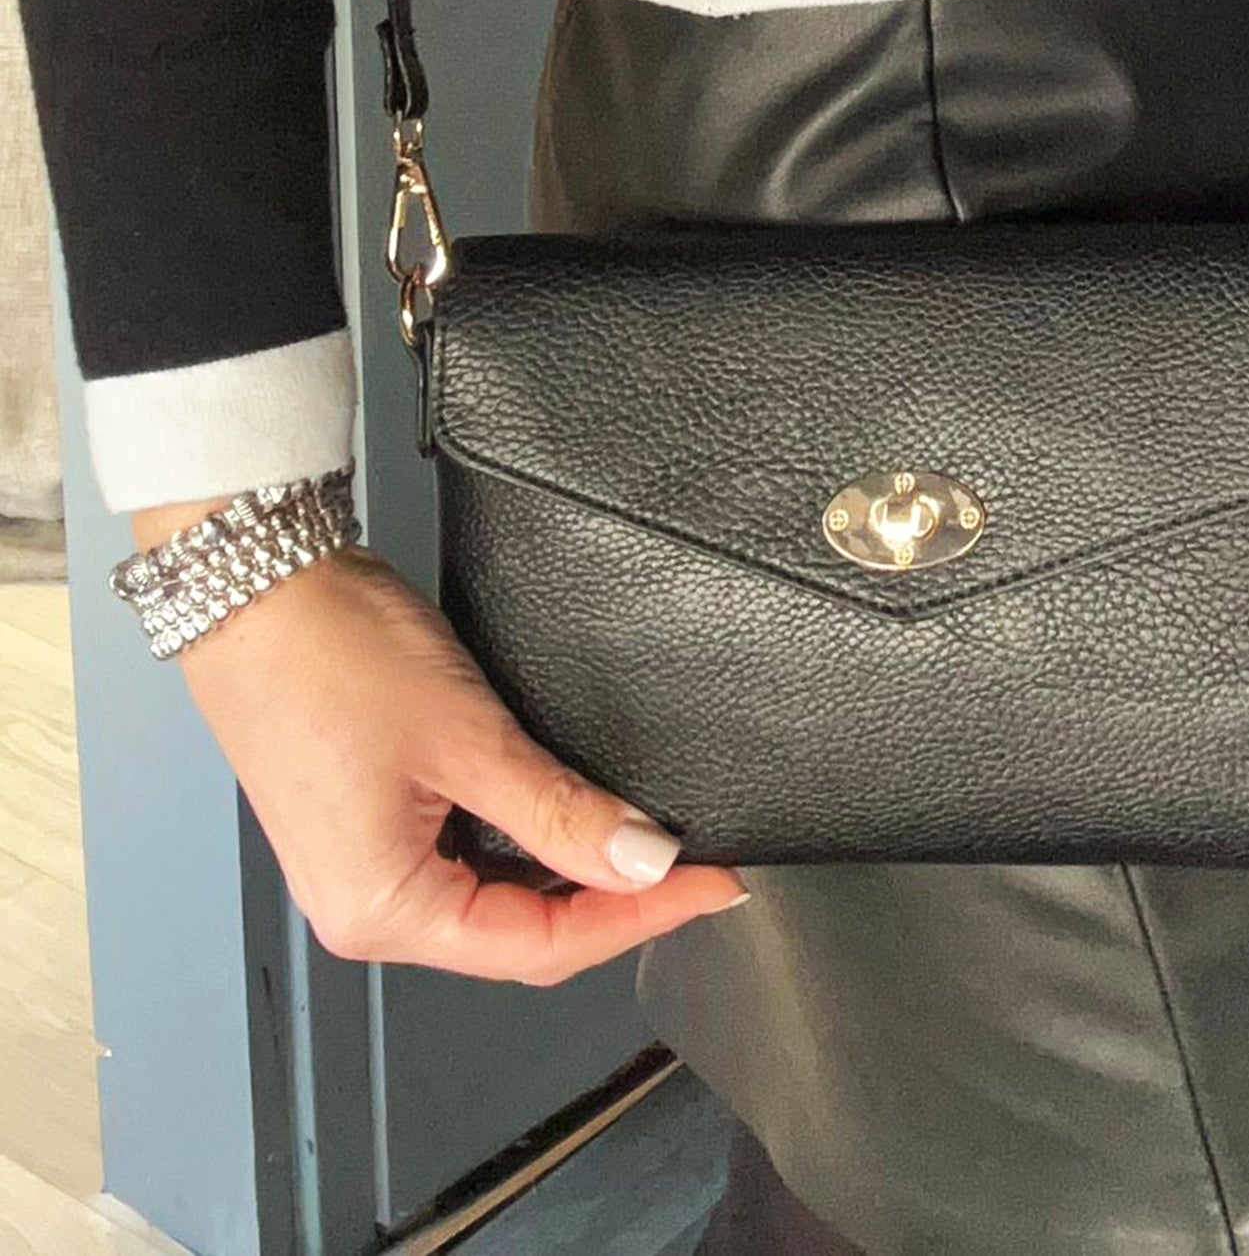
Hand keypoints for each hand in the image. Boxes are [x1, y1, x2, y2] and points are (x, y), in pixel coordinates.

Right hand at [132, 504, 748, 984]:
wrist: (254, 585)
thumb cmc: (333, 654)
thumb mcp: (469, 736)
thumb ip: (560, 811)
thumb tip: (644, 860)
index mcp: (383, 910)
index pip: (542, 945)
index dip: (638, 916)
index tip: (711, 882)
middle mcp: (365, 909)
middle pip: (518, 935)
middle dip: (611, 902)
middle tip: (694, 865)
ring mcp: (360, 869)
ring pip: (493, 899)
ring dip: (568, 874)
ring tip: (646, 840)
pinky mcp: (365, 825)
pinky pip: (462, 859)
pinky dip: (523, 846)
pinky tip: (572, 815)